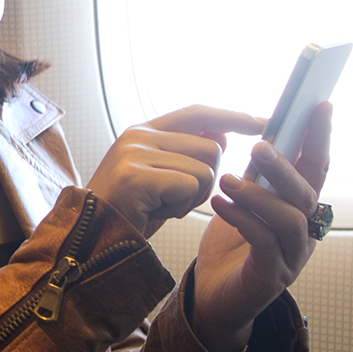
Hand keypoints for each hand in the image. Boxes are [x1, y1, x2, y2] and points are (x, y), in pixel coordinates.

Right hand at [87, 106, 265, 238]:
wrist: (90, 239)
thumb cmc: (130, 211)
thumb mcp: (162, 178)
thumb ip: (187, 154)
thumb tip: (223, 134)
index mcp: (144, 131)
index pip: (197, 113)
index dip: (231, 116)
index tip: (262, 122)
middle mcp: (138, 136)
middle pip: (211, 147)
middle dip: (208, 179)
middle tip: (176, 199)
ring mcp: (135, 154)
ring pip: (205, 169)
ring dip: (195, 196)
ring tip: (165, 205)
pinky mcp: (137, 177)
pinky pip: (190, 186)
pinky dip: (183, 205)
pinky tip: (158, 211)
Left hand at [191, 101, 332, 351]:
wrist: (213, 296)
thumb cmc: (231, 243)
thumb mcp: (244, 201)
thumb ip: (256, 174)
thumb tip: (260, 132)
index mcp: (300, 208)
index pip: (317, 168)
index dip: (320, 137)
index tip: (319, 105)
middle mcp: (305, 232)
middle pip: (307, 194)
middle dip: (284, 167)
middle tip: (258, 146)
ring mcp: (292, 256)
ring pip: (290, 220)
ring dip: (260, 195)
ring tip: (227, 180)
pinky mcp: (271, 277)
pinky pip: (264, 244)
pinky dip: (243, 220)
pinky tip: (219, 205)